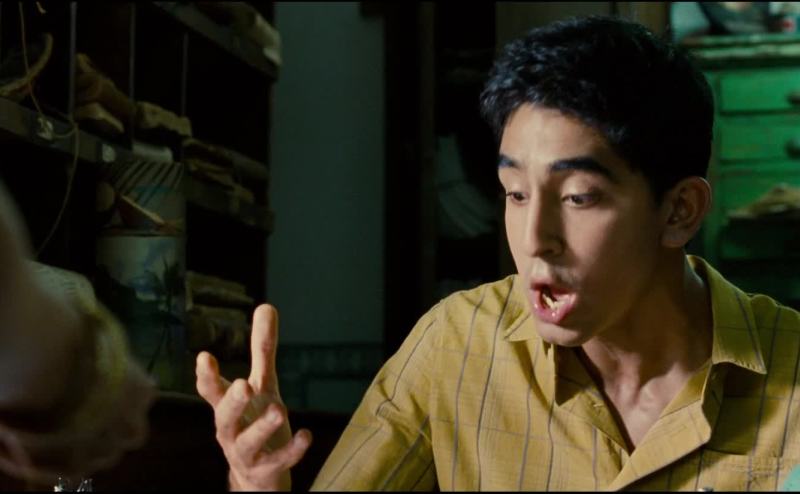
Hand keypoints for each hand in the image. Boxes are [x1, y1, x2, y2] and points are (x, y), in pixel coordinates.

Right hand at [196, 304, 310, 490]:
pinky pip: (278, 462)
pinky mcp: (267, 470)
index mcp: (228, 407)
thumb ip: (262, 350)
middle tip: (244, 385)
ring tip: (279, 409)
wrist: (260, 474)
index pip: (211, 391)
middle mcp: (231, 430)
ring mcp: (247, 453)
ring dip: (262, 427)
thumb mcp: (263, 384)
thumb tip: (266, 306)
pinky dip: (292, 450)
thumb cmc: (256, 421)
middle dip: (232, 402)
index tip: (205, 357)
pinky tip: (306, 436)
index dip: (206, 376)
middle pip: (224, 418)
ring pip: (247, 442)